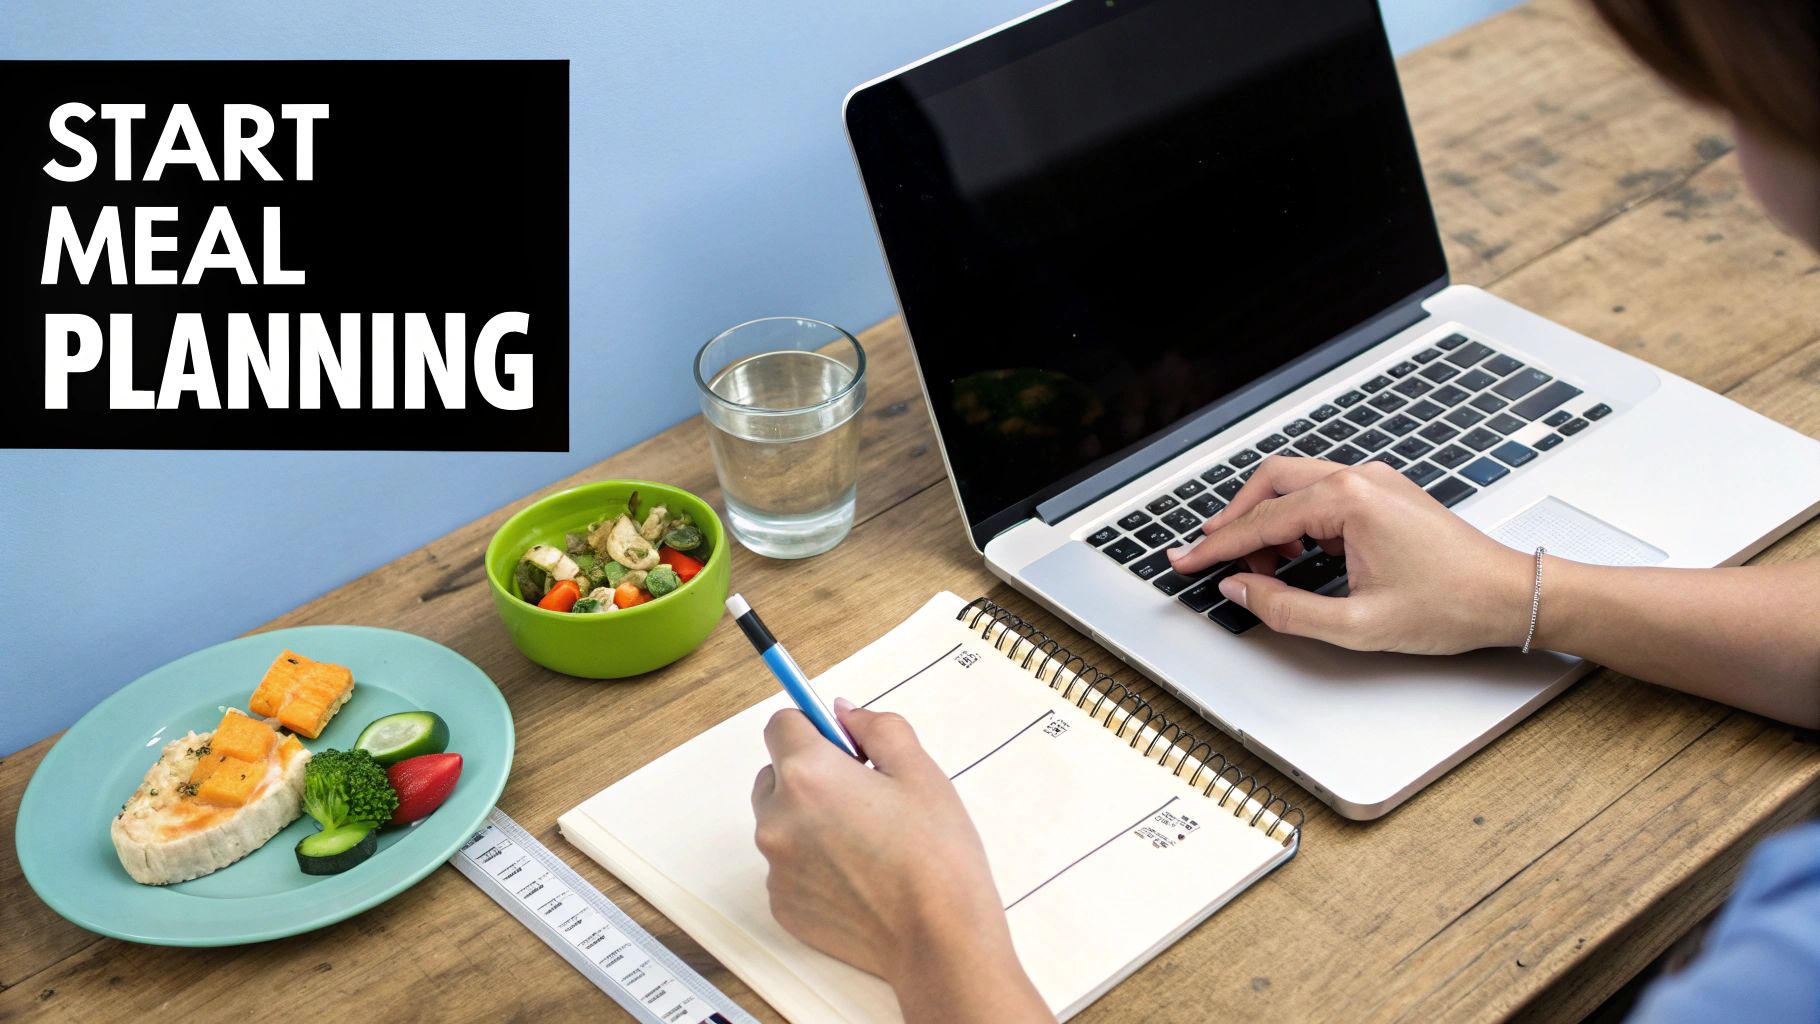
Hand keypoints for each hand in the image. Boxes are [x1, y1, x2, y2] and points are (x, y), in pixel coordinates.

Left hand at [751, 700, 1047, 1021]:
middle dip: (810, 774)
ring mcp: (776, 867)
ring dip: (809, 820)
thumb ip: (877, 727)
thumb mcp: (920, 772)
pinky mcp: (783, 905)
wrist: (940, 941)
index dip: (813, 728)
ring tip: (865, 840)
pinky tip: (859, 875)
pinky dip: (813, 863)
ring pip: (781, 822)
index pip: (782, 724)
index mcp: (808, 775)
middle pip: (775, 774)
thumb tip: (844, 713)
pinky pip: (788, 866)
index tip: (839, 742)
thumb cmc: (937, 858)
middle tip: (863, 794)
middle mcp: (778, 819)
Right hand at [1167, 456, 1533, 652]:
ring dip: (1267, 520)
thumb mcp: (1357, 625)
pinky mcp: (1385, 492)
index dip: (1216, 548)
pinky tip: (1298, 554)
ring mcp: (1374, 481)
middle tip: (1213, 558)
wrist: (1509, 595)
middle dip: (1236, 521)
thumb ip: (1287, 609)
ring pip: (1295, 484)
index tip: (1185, 562)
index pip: (1261, 522)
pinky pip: (1323, 492)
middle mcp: (1359, 478)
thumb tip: (1240, 590)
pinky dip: (1297, 518)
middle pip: (1270, 483)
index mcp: (1348, 501)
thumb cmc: (1449, 606)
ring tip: (1260, 568)